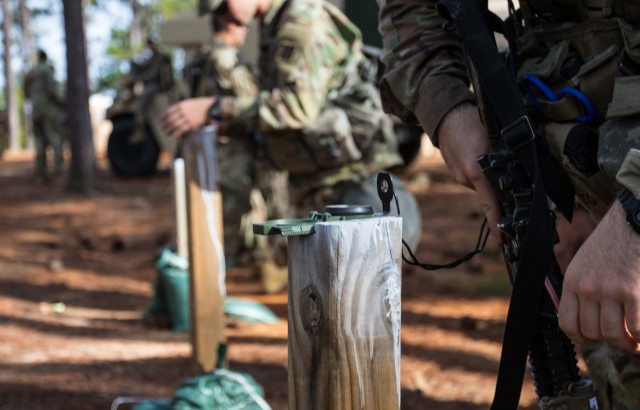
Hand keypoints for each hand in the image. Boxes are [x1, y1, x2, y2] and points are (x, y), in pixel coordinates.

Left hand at [160, 97, 214, 137]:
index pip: (168, 112)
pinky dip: (175, 133)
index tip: (160, 121)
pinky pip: (181, 129)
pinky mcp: (191, 124)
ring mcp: (186, 118)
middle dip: (164, 124)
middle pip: (170, 119)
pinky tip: (172, 136)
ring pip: (174, 125)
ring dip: (168, 130)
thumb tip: (174, 114)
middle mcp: (182, 111)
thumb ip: (181, 108)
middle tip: (161, 128)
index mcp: (181, 105)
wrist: (210, 107)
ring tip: (165, 133)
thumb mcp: (189, 103)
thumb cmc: (200, 105)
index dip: (163, 117)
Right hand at [438, 103, 503, 243]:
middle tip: (508, 183)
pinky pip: (473, 179)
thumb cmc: (472, 121)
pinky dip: (479, 173)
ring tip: (489, 157)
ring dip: (489, 178)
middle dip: (499, 190)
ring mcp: (459, 176)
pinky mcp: (456, 172)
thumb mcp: (493, 137)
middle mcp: (466, 177)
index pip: (492, 203)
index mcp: (477, 171)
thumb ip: (504, 158)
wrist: (445, 115)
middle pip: (489, 194)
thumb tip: (522, 174)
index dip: (497, 223)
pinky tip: (480, 157)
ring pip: (482, 185)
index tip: (502, 241)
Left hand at [559, 201, 639, 352]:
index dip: (580, 339)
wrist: (632, 223)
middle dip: (607, 341)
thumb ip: (582, 289)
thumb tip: (587, 317)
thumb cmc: (613, 242)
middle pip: (591, 332)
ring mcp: (610, 291)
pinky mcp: (633, 292)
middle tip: (620, 338)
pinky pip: (635, 328)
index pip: (567, 323)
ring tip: (634, 341)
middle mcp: (588, 288)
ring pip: (612, 334)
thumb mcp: (585, 263)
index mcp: (573, 282)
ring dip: (626, 343)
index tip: (592, 341)